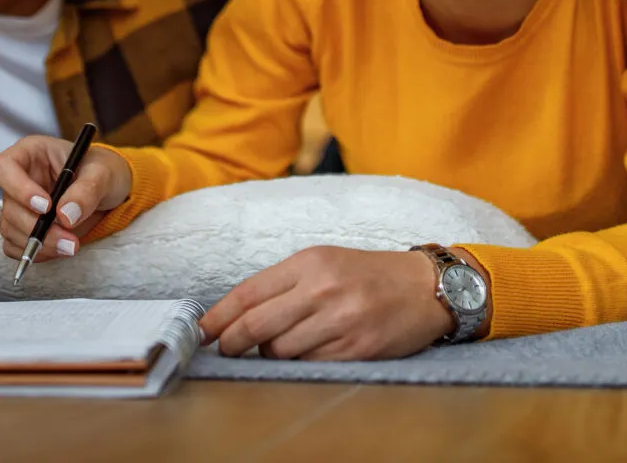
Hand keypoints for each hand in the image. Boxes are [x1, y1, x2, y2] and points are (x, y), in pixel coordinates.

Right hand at [0, 135, 132, 259]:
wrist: (109, 191)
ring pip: (10, 229)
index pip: (4, 167)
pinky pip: (15, 245)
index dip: (18, 189)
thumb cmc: (104, 171)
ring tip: (71, 246)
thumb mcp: (103, 173)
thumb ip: (87, 190)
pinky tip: (59, 249)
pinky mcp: (23, 226)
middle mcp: (20, 178)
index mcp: (31, 153)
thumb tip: (65, 216)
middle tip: (69, 241)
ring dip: (39, 244)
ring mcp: (19, 204)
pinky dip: (35, 253)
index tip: (46, 207)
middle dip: (37, 228)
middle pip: (9, 206)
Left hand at [200, 247, 453, 360]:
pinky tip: (306, 353)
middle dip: (232, 343)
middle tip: (226, 350)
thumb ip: (284, 285)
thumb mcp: (324, 262)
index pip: (248, 293)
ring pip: (280, 351)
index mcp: (309, 262)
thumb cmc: (368, 274)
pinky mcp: (356, 349)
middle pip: (257, 326)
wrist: (425, 287)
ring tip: (277, 347)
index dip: (218, 317)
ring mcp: (340, 320)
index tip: (201, 332)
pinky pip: (309, 365)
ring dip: (269, 355)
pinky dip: (299, 364)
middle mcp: (322, 289)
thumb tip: (238, 316)